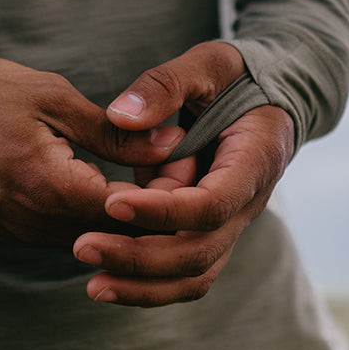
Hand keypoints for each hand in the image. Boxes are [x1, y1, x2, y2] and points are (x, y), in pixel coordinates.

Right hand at [0, 58, 183, 247]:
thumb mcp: (55, 99)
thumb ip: (114, 132)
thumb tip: (170, 143)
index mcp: (52, 188)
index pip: (132, 212)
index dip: (168, 192)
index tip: (185, 163)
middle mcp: (36, 223)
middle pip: (117, 237)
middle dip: (151, 212)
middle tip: (176, 175)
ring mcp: (20, 233)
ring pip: (93, 242)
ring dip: (122, 220)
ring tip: (148, 182)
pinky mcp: (10, 233)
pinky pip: (65, 237)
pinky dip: (91, 221)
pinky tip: (108, 194)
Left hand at [74, 42, 294, 306]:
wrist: (266, 98)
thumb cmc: (235, 76)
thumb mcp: (207, 64)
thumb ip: (165, 85)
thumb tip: (120, 118)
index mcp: (254, 160)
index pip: (212, 204)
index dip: (164, 210)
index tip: (111, 202)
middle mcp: (247, 203)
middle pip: (200, 251)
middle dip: (140, 257)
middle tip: (82, 247)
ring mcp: (229, 224)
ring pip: (193, 275)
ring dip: (143, 285)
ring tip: (92, 285)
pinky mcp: (208, 233)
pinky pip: (182, 273)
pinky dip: (146, 285)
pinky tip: (102, 281)